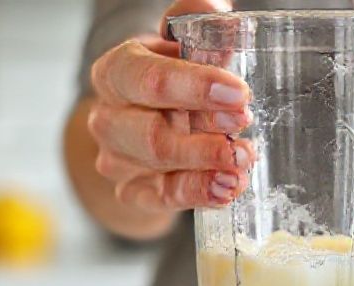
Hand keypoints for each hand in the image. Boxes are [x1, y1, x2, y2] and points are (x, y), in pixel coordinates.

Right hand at [87, 0, 254, 213]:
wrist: (139, 127)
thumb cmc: (167, 83)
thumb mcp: (177, 49)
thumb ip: (194, 26)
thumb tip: (216, 12)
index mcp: (117, 74)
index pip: (147, 79)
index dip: (194, 86)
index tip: (237, 93)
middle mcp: (110, 118)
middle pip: (150, 134)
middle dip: (202, 136)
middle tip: (243, 128)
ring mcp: (117, 160)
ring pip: (157, 168)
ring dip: (206, 167)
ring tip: (242, 162)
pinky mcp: (131, 192)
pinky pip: (162, 199)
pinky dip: (198, 194)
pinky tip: (227, 189)